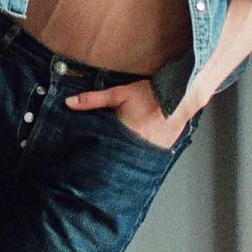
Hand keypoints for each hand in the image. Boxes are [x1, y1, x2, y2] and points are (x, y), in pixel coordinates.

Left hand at [65, 77, 192, 148]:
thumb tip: (69, 103)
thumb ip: (93, 99)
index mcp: (124, 135)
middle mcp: (138, 146)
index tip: (87, 158)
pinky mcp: (163, 149)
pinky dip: (143, 152)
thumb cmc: (150, 94)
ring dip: (128, 155)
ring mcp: (152, 150)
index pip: (104, 150)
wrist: (181, 95)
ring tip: (122, 153)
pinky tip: (139, 148)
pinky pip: (149, 155)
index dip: (96, 153)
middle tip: (105, 156)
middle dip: (111, 156)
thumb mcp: (118, 94)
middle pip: (119, 157)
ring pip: (134, 158)